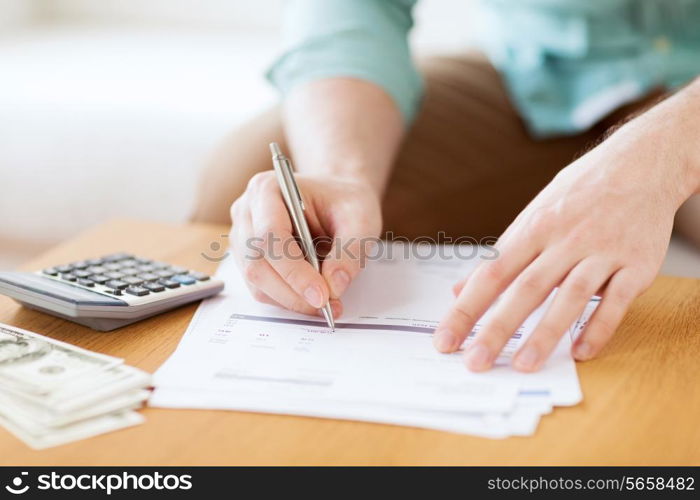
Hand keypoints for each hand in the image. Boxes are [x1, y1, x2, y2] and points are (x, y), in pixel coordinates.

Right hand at [231, 170, 380, 316]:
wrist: (337, 198)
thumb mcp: (361, 219)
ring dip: (291, 299)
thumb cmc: (344, 201)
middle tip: (328, 305)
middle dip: (293, 292)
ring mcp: (243, 236)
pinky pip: (261, 288)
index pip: (270, 236)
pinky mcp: (248, 257)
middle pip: (257, 264)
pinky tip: (312, 296)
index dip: (294, 271)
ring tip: (327, 302)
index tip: (322, 295)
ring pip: (257, 282)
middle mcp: (247, 212)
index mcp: (268, 189)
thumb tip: (334, 286)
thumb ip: (350, 251)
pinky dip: (287, 298)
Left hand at [433, 123, 691, 371]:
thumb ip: (500, 255)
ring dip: (546, 334)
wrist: (642, 162)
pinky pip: (617, 301)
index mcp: (533, 227)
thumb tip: (461, 289)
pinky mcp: (637, 264)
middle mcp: (564, 239)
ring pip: (570, 297)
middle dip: (497, 329)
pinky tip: (581, 353)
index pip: (491, 274)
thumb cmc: (579, 192)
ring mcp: (602, 251)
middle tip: (475, 362)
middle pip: (525, 289)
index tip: (446, 339)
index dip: (466, 309)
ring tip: (522, 365)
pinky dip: (599, 328)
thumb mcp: (534, 213)